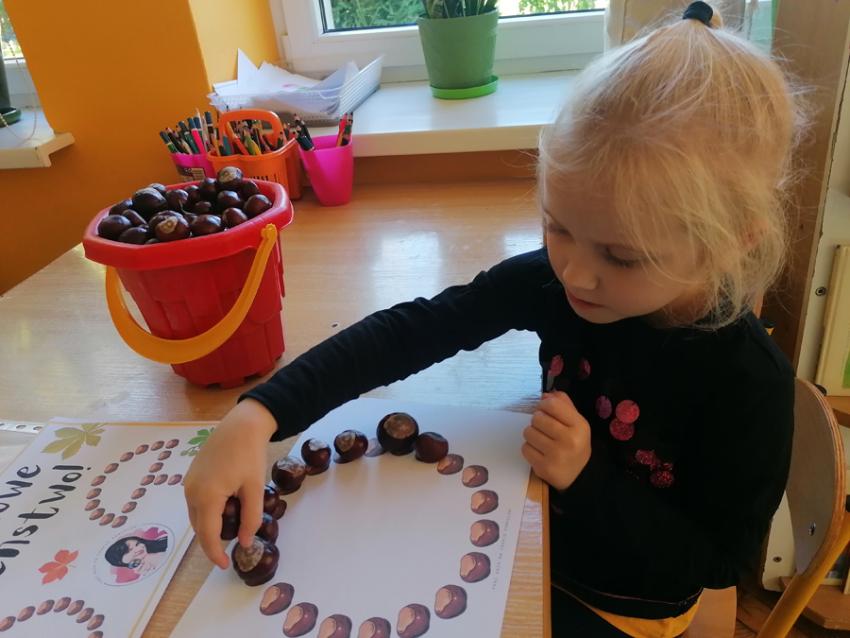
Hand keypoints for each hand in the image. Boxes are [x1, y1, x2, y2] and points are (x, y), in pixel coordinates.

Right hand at [183, 398, 276, 568]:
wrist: (241, 424)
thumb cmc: (250, 455)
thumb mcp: (255, 489)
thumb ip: (250, 518)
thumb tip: (244, 543)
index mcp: (206, 497)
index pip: (207, 535)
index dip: (215, 553)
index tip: (226, 564)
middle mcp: (191, 492)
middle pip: (199, 527)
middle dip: (213, 540)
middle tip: (232, 546)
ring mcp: (188, 482)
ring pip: (196, 515)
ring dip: (210, 525)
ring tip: (232, 525)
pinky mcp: (191, 475)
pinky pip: (196, 501)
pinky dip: (207, 510)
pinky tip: (226, 506)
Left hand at [521, 391, 590, 490]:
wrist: (580, 475)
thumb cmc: (575, 443)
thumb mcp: (576, 422)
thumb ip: (563, 404)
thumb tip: (545, 395)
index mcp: (579, 426)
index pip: (552, 405)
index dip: (544, 405)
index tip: (544, 410)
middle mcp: (569, 440)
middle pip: (537, 418)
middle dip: (537, 421)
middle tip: (544, 428)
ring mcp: (556, 455)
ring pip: (528, 432)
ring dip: (532, 434)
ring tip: (542, 440)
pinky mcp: (544, 468)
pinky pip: (525, 448)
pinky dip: (530, 448)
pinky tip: (540, 451)